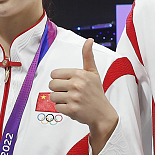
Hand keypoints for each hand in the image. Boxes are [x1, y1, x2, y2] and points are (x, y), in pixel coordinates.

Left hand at [49, 39, 117, 154]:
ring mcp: (74, 98)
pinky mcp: (71, 110)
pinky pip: (56, 107)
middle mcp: (77, 85)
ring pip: (52, 96)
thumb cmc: (96, 93)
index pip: (54, 74)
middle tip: (69, 92)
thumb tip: (89, 40)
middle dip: (58, 89)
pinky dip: (62, 109)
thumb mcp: (93, 72)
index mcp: (80, 74)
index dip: (59, 79)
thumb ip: (88, 56)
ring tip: (70, 100)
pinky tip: (72, 107)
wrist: (102, 113)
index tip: (68, 83)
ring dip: (59, 99)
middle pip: (51, 85)